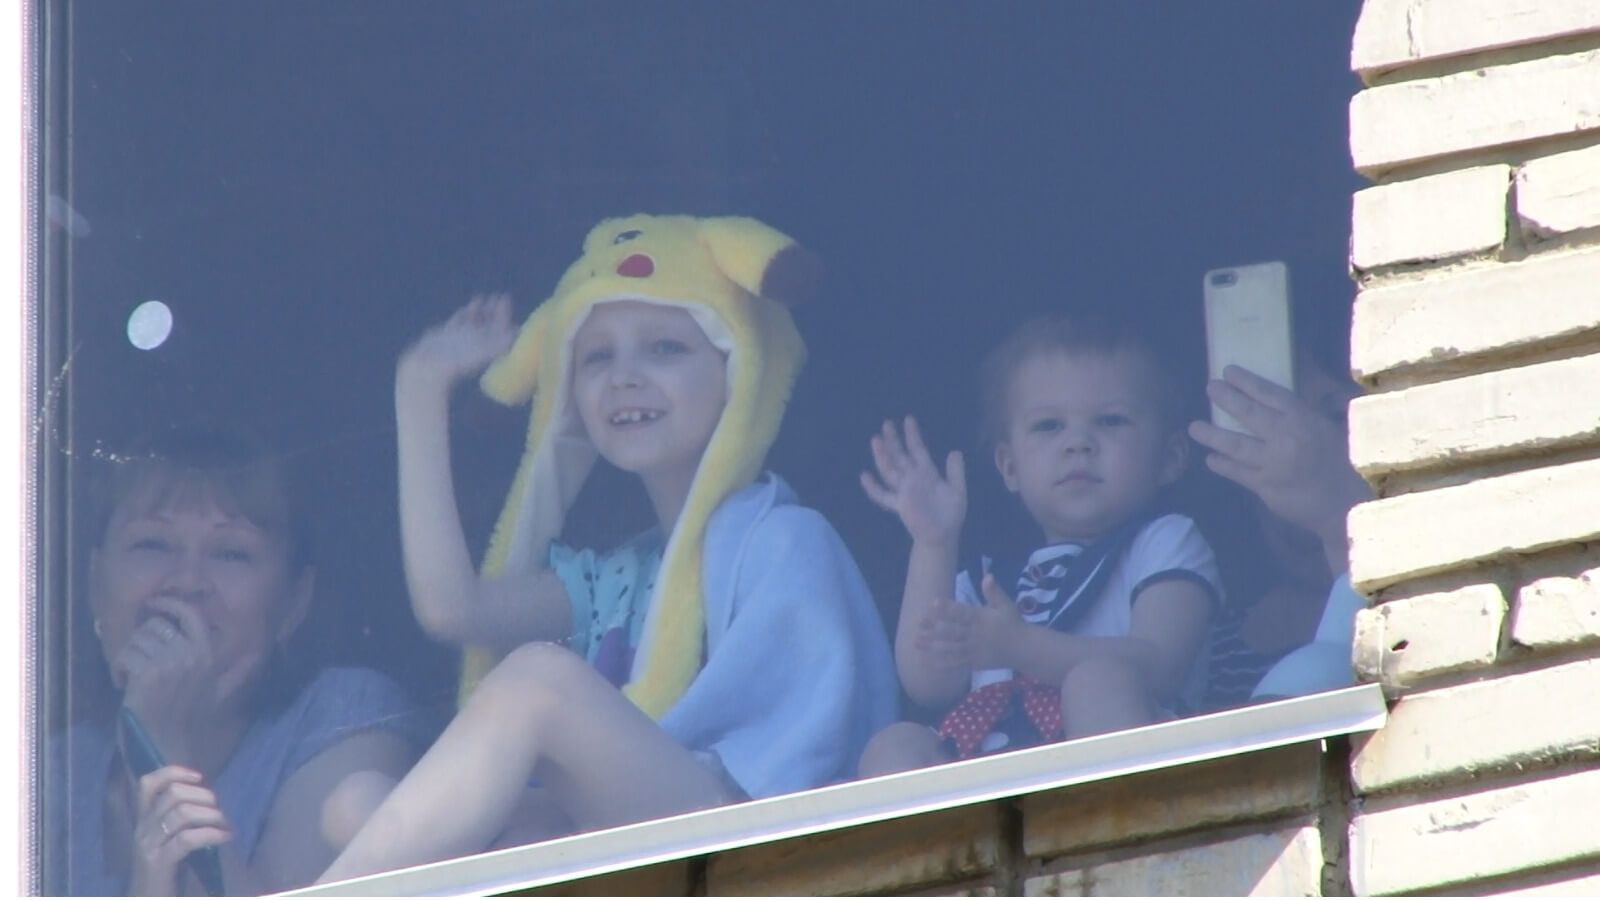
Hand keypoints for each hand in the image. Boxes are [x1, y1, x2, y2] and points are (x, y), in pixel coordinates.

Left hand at [113, 598, 216, 764]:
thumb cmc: (179, 716)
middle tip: (139, 658)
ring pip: (137, 639)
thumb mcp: (201, 682)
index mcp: (207, 654)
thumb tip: (201, 635)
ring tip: (131, 674)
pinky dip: (118, 668)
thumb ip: (199, 657)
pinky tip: (123, 683)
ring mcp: (170, 663)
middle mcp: (191, 654)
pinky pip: (124, 655)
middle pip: (156, 624)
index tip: (153, 603)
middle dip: (142, 638)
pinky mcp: (147, 674)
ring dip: (128, 654)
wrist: (165, 745)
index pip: (190, 614)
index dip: (170, 603)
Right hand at [128, 765, 231, 896]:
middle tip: (218, 809)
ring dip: (211, 815)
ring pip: (181, 814)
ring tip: (224, 824)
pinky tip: (225, 837)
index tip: (199, 777)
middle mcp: (142, 829)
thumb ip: (179, 820)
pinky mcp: (159, 863)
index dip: (173, 773)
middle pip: (173, 795)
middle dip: (202, 796)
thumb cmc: (163, 871)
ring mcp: (149, 846)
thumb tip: (208, 799)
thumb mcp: (167, 840)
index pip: (147, 784)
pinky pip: (188, 839)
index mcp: (143, 821)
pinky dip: (212, 834)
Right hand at [397, 295, 516, 389]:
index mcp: (486, 346)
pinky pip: (458, 323)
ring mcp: (461, 338)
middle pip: (490, 325)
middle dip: (495, 311)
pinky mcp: (446, 335)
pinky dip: (464, 315)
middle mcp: (475, 342)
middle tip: (500, 297)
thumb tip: (517, 332)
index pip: (500, 329)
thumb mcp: (482, 352)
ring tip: (483, 298)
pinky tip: (467, 308)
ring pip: (474, 322)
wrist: (430, 368)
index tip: (506, 300)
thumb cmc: (456, 362)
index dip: (504, 316)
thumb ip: (499, 342)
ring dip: (481, 310)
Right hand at [860, 416, 966, 546]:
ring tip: (876, 441)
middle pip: (900, 456)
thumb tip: (956, 451)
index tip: (908, 419)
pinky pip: (884, 495)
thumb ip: (955, 472)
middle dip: (893, 441)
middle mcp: (913, 478)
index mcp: (927, 472)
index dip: (913, 435)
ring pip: (890, 469)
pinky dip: (873, 487)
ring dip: (883, 456)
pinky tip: (865, 476)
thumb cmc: (950, 512)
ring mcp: (904, 490)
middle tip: (886, 424)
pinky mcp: (899, 504)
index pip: (918, 449)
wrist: (943, 534)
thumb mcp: (957, 490)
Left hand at [913, 575, 1023, 671]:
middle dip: (934, 628)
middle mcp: (975, 636)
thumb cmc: (1013, 623)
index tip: (933, 603)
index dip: (948, 608)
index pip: (963, 613)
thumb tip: (987, 575)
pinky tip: (924, 661)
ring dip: (932, 646)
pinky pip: (954, 665)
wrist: (1024, 650)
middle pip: (953, 632)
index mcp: (982, 619)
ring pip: (950, 649)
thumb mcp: (1006, 605)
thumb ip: (994, 592)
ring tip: (915, 641)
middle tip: (918, 623)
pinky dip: (939, 664)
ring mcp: (973, 651)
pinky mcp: (972, 663)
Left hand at [1189, 365, 1371, 565]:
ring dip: (1212, 435)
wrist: (1346, 505)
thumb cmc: (1342, 465)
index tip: (1228, 371)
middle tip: (1210, 388)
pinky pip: (1237, 473)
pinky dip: (1222, 465)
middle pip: (1248, 413)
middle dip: (1226, 399)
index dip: (1247, 382)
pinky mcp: (1266, 487)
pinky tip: (1210, 459)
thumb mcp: (1329, 431)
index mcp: (1304, 420)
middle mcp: (1285, 438)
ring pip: (1235, 444)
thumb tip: (1273, 401)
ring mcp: (1273, 463)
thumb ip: (1303, 417)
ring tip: (1194, 427)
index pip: (1270, 394)